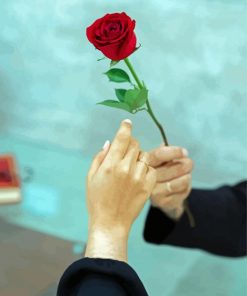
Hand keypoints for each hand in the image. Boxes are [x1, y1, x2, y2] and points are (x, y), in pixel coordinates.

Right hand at [85, 119, 156, 260]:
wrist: (110, 222)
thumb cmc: (97, 200)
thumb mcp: (91, 177)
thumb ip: (100, 157)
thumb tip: (110, 142)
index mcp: (110, 165)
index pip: (122, 138)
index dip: (125, 127)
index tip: (127, 122)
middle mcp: (126, 168)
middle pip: (135, 145)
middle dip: (130, 144)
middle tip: (125, 152)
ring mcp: (139, 177)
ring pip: (144, 156)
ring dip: (138, 157)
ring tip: (130, 167)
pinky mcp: (148, 186)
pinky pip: (151, 169)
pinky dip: (145, 169)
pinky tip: (138, 176)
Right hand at [148, 144, 193, 219]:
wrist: (157, 195)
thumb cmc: (158, 171)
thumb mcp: (158, 160)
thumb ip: (164, 152)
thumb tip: (171, 146)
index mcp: (143, 163)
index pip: (159, 155)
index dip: (174, 152)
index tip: (185, 152)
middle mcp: (145, 178)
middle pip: (173, 169)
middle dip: (186, 164)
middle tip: (189, 163)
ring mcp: (153, 192)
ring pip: (180, 182)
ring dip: (187, 176)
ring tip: (187, 174)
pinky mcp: (162, 202)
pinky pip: (182, 192)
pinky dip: (186, 186)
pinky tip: (182, 185)